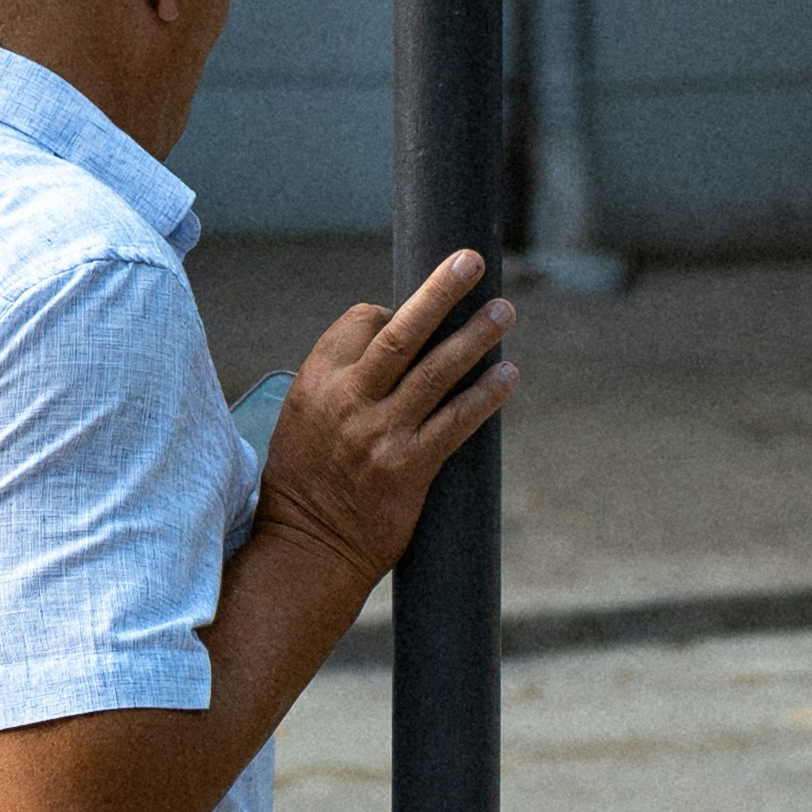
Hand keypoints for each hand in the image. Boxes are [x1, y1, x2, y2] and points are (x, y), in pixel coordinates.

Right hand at [253, 249, 516, 591]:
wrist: (308, 551)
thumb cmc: (308, 482)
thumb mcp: (305, 417)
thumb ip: (344, 380)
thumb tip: (394, 336)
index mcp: (317, 381)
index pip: (362, 320)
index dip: (394, 312)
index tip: (415, 317)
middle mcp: (348, 401)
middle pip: (401, 331)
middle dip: (440, 291)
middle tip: (472, 260)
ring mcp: (380, 434)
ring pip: (436, 371)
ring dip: (475, 336)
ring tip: (504, 311)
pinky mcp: (409, 468)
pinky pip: (456, 422)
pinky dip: (485, 395)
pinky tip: (507, 375)